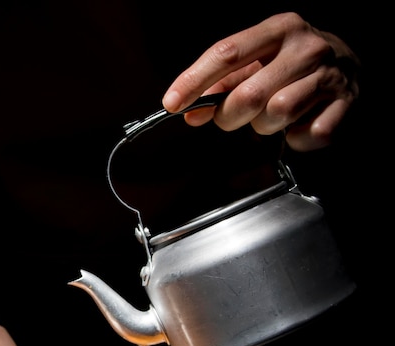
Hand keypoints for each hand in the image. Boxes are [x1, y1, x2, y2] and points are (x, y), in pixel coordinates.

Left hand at [162, 12, 359, 151]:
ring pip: (278, 114)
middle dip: (230, 116)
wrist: (351, 68)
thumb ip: (221, 87)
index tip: (172, 103)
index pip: (227, 52)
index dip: (195, 80)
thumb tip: (188, 111)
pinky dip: (297, 139)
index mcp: (278, 29)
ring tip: (272, 119)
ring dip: (265, 127)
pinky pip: (308, 134)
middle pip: (249, 94)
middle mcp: (305, 46)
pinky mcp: (346, 102)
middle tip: (232, 118)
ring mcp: (330, 73)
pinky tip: (299, 126)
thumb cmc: (291, 68)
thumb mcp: (256, 65)